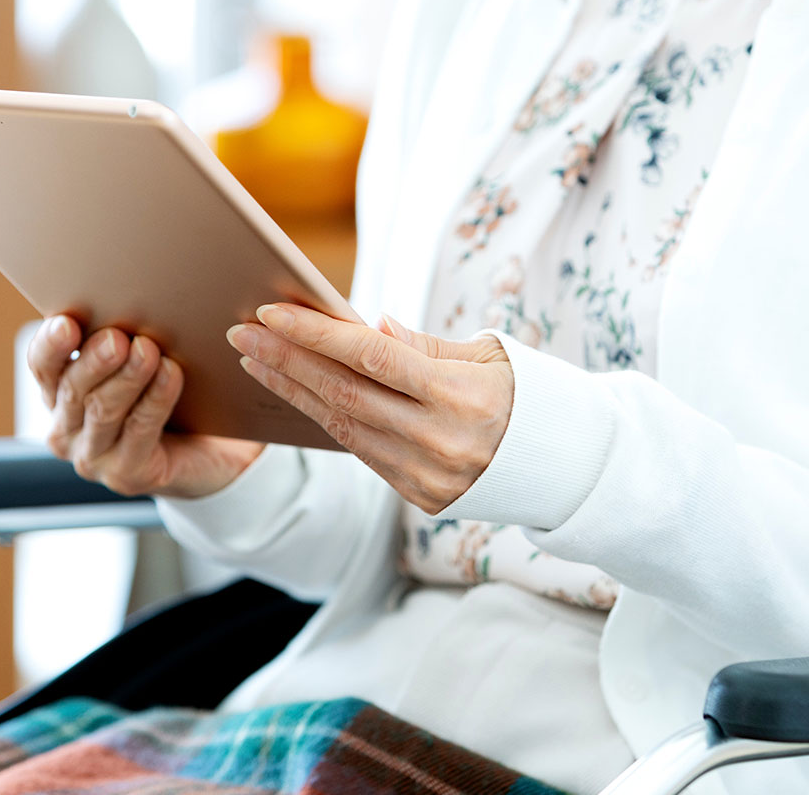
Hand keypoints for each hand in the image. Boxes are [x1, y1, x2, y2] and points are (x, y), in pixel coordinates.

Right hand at [27, 314, 264, 497]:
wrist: (206, 450)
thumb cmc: (165, 395)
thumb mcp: (134, 361)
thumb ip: (120, 337)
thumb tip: (124, 294)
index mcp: (58, 394)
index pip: (42, 366)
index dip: (51, 345)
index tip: (67, 323)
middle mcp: (66, 430)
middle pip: (72, 390)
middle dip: (94, 360)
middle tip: (117, 337)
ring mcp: (93, 457)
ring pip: (103, 411)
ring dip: (127, 378)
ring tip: (148, 350)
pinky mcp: (126, 475)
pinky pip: (139, 431)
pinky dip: (155, 399)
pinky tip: (170, 374)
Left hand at [226, 304, 512, 513]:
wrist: (568, 466)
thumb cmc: (524, 392)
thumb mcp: (486, 356)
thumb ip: (421, 345)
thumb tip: (364, 327)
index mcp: (459, 394)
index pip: (370, 356)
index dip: (315, 333)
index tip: (270, 311)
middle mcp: (438, 439)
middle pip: (343, 392)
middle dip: (284, 359)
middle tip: (241, 332)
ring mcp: (426, 474)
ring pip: (341, 425)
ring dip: (290, 390)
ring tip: (253, 360)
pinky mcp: (418, 497)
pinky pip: (359, 451)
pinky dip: (322, 420)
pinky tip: (293, 394)